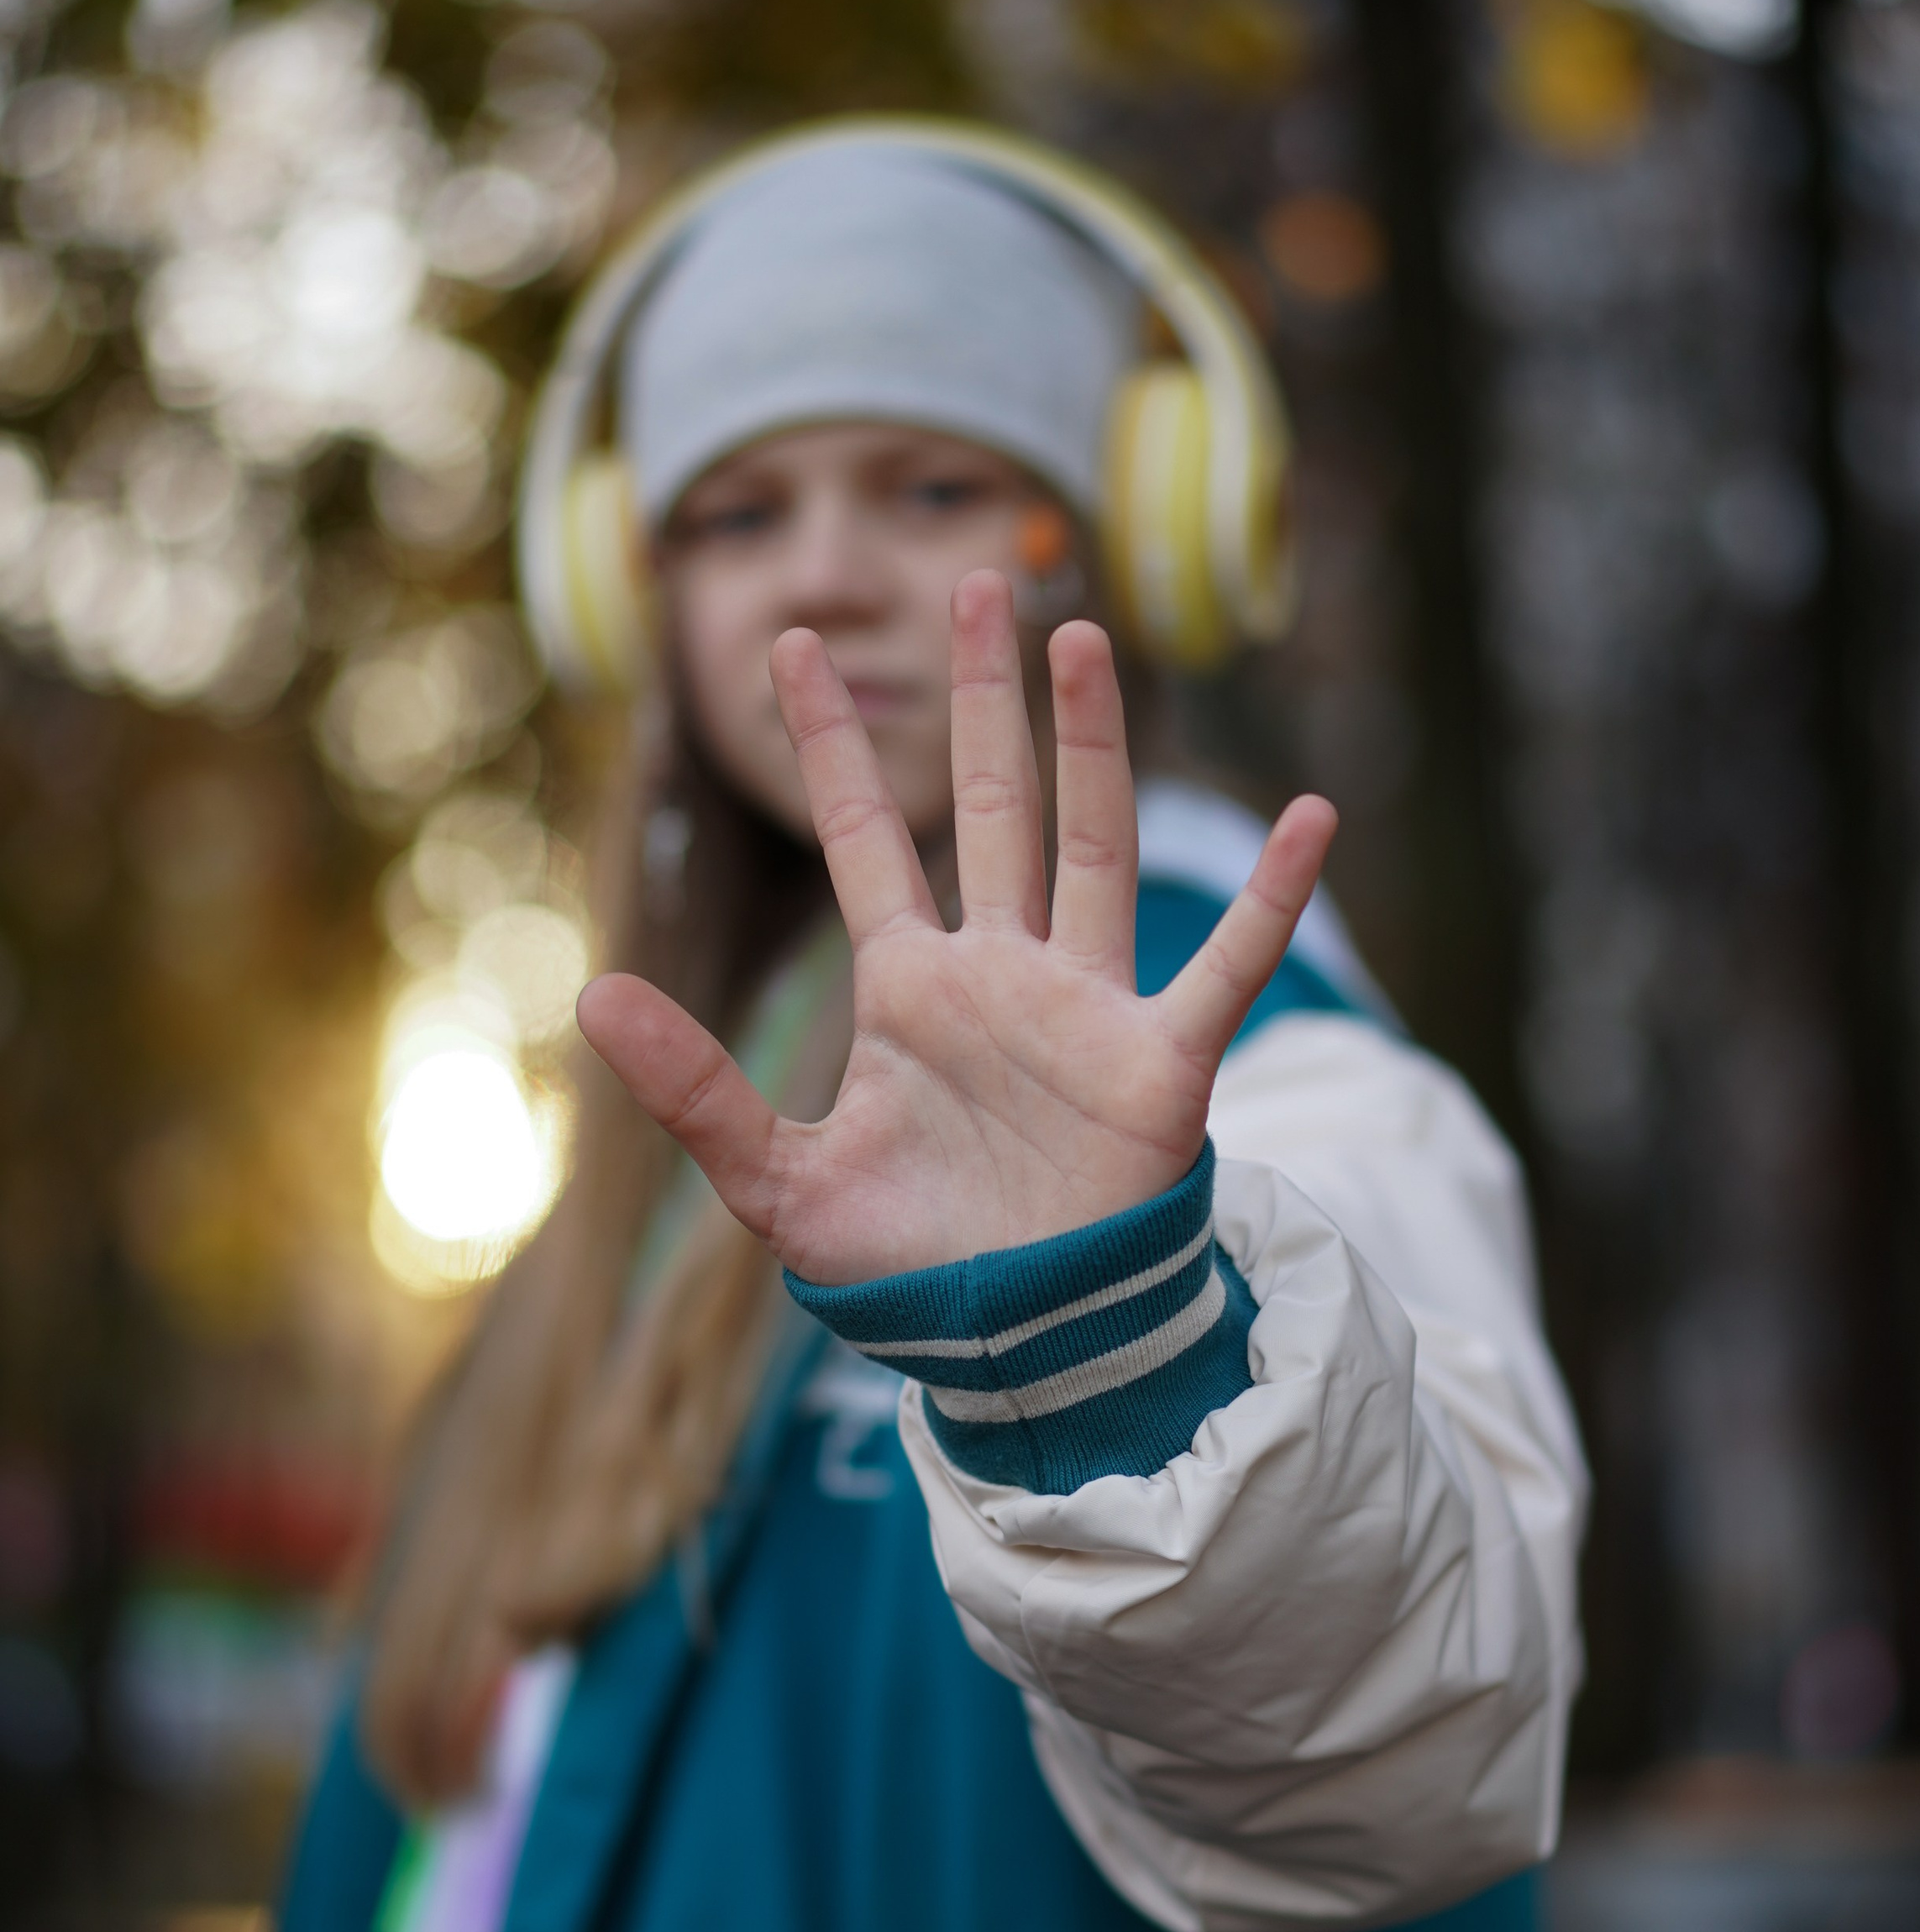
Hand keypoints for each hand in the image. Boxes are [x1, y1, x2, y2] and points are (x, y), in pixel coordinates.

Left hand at [577, 569, 1337, 1284]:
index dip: (832, 744)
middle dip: (982, 697)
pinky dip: (1274, 898)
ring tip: (1082, 639)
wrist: (1015, 1350)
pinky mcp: (1160, 1063)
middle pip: (992, 805)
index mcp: (910, 990)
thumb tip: (594, 994)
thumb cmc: (907, 1270)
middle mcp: (1001, 974)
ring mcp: (1086, 1007)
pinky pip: (1227, 967)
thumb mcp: (777, 1183)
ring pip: (1092, 846)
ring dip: (1093, 746)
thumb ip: (694, 1089)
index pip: (865, 837)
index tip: (792, 643)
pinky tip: (1313, 816)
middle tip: (976, 582)